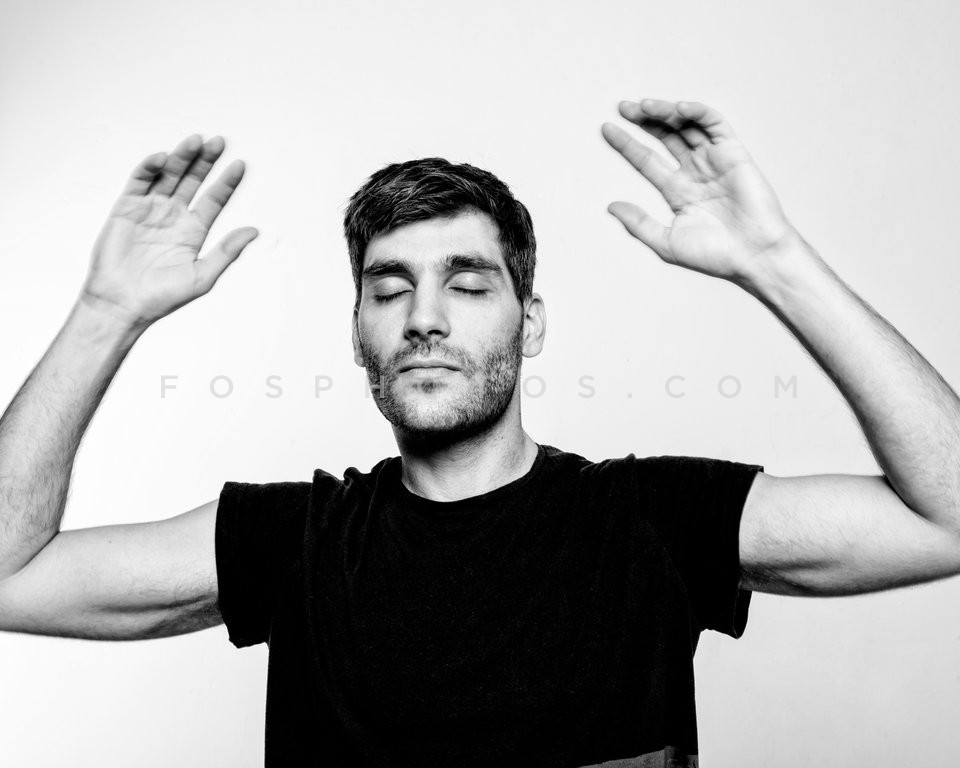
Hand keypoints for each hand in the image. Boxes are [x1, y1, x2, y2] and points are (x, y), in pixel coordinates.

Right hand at [79, 134, 257, 327]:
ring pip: (169, 175)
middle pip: (194, 180)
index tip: (240, 165)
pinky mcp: (126, 207)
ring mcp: (150, 209)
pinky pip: (139, 181)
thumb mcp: (203, 276)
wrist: (123, 304)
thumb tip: (254, 231)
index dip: (227, 182)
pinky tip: (164, 158)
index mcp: (194, 230)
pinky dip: (150, 167)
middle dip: (205, 161)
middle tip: (218, 142)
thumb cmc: (162, 297)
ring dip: (181, 158)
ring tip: (195, 141)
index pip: (215, 199)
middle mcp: (174, 215)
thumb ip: (227, 252)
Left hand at [602, 99, 799, 283]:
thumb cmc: (715, 256)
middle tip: (623, 107)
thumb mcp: (666, 242)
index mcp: (677, 191)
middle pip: (665, 137)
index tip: (606, 128)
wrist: (753, 256)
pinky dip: (697, 112)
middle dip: (644, 120)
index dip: (626, 144)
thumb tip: (610, 206)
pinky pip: (714, 124)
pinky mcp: (734, 153)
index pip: (646, 160)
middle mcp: (695, 172)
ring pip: (686, 126)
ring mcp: (714, 160)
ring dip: (666, 112)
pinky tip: (679, 108)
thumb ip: (638, 223)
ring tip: (644, 106)